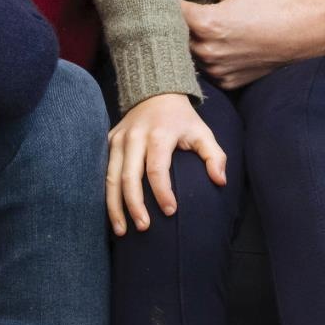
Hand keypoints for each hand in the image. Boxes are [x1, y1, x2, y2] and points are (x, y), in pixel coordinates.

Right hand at [105, 93, 227, 235]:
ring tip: (121, 231)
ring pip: (111, 178)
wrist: (154, 93)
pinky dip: (107, 196)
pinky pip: (104, 173)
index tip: (171, 211)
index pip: (156, 168)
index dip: (162, 192)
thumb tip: (220, 181)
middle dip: (134, 205)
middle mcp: (134, 137)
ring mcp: (117, 140)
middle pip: (129, 177)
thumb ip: (214, 156)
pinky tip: (112, 215)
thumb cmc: (182, 119)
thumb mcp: (203, 132)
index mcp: (158, 135)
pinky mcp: (108, 142)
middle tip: (144, 228)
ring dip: (114, 206)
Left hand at [180, 0, 324, 88]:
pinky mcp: (227, 82)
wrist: (308, 33)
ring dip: (187, 41)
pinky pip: (204, 68)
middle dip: (170, 22)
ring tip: (198, 24)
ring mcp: (218, 70)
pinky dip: (205, 56)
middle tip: (173, 8)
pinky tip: (217, 43)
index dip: (161, 1)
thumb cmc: (273, 2)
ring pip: (187, 54)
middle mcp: (209, 51)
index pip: (167, 12)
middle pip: (173, 36)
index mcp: (208, 23)